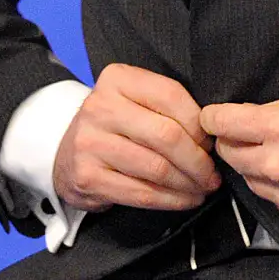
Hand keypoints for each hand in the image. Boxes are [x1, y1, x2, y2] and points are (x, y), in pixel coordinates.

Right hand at [53, 63, 220, 213]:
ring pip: (157, 168)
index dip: (199, 124)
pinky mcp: (88, 176)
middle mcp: (100, 107)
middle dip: (198, 160)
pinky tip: (185, 199)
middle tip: (212, 174)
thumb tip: (212, 133)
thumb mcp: (134, 100)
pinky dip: (171, 200)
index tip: (211, 142)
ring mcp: (91, 143)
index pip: (171, 95)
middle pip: (167, 135)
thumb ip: (166, 107)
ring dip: (189, 184)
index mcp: (117, 79)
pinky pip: (142, 194)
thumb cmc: (114, 126)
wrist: (66, 153)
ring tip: (202, 188)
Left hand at [201, 87, 278, 238]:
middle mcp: (277, 166)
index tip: (215, 118)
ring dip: (258, 170)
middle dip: (233, 143)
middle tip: (248, 137)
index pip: (221, 123)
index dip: (214, 117)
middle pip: (228, 155)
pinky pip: (278, 206)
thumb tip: (258, 114)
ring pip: (251, 183)